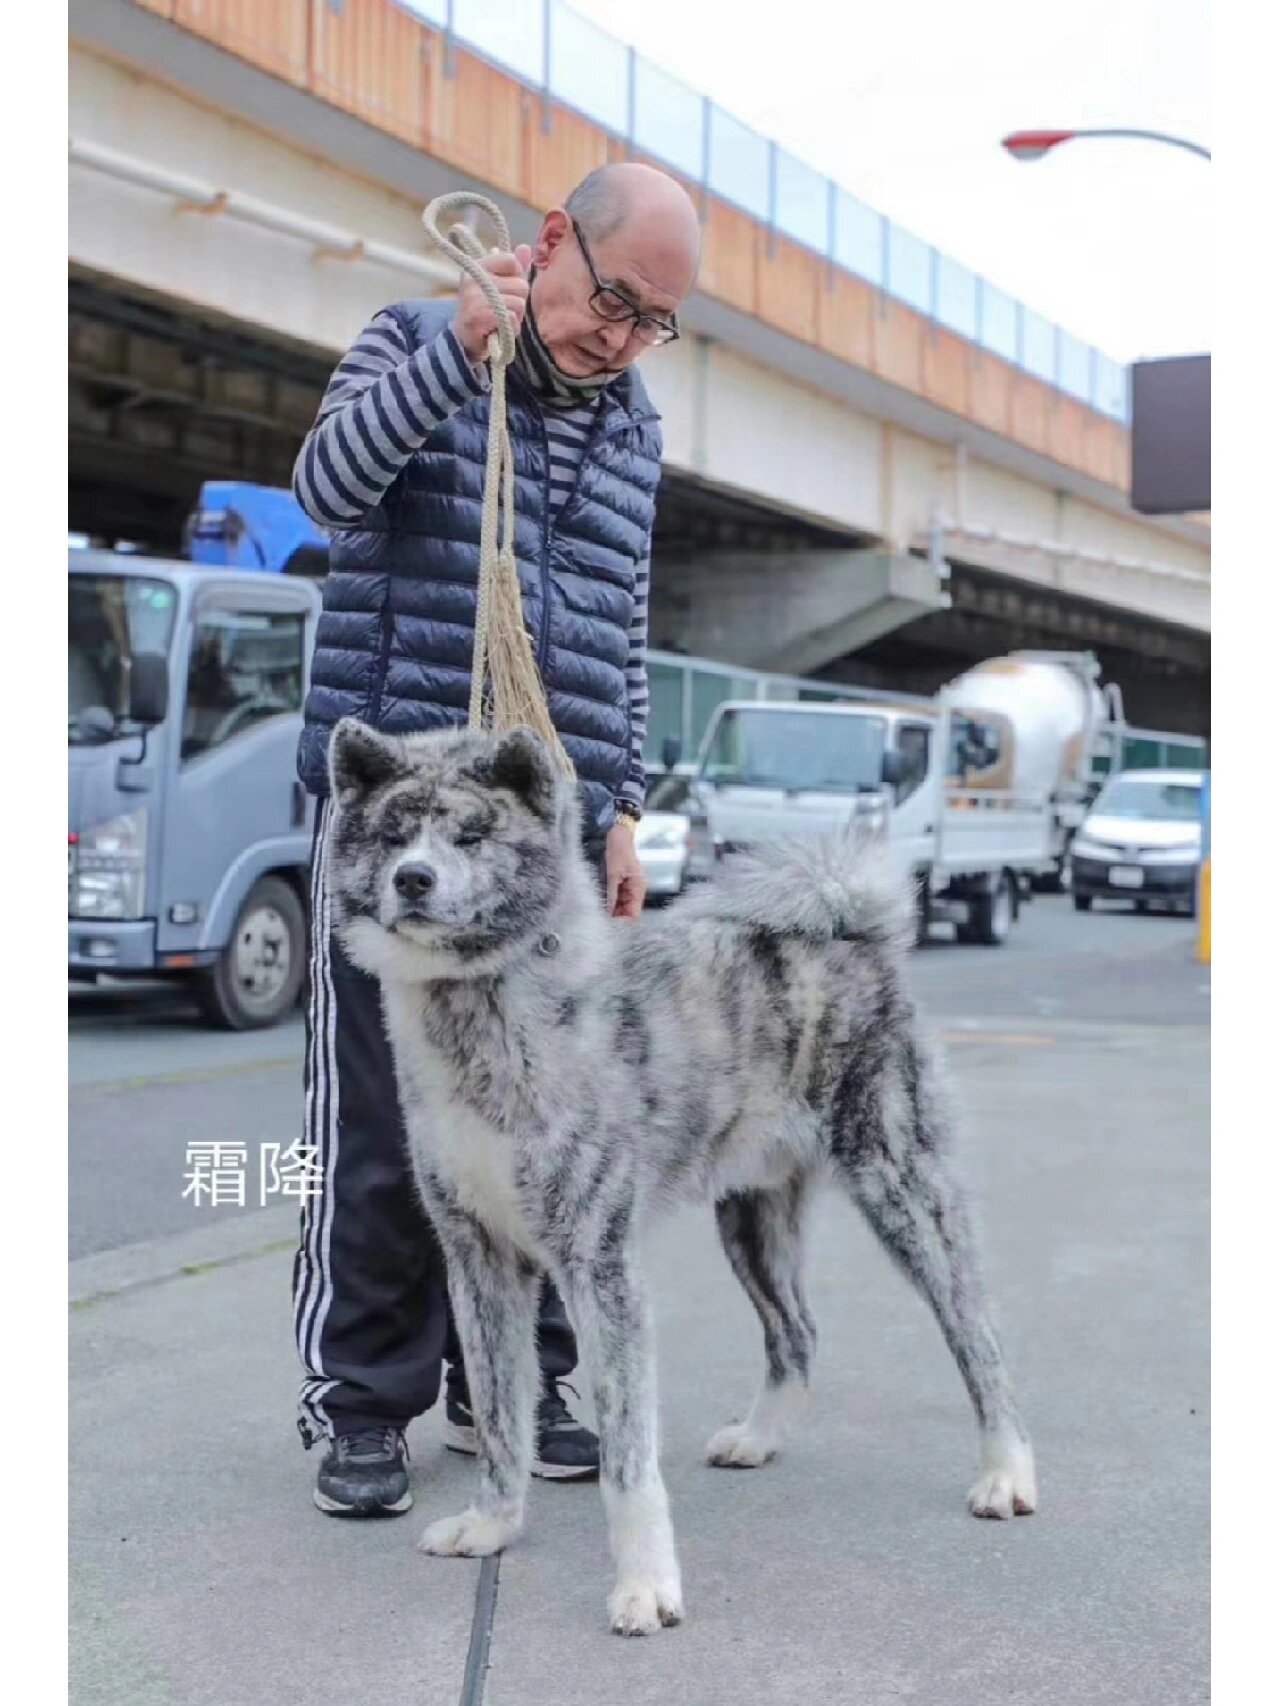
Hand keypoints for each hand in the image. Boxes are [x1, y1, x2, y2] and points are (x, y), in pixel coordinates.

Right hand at [451, 244, 531, 364]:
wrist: (464, 340)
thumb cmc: (485, 310)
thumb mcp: (498, 284)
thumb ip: (513, 268)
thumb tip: (525, 248)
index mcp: (478, 265)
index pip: (512, 261)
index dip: (517, 277)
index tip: (506, 289)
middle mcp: (474, 278)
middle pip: (521, 285)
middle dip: (518, 301)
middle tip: (502, 310)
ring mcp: (475, 297)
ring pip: (519, 303)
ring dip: (516, 317)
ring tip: (501, 320)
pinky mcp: (479, 316)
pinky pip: (512, 318)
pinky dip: (511, 328)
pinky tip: (499, 330)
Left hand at [605, 823, 646, 919]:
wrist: (618, 836)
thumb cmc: (618, 852)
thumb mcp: (613, 874)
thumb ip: (611, 894)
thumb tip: (608, 912)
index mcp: (638, 888)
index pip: (634, 914)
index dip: (623, 922)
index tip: (609, 926)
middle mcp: (636, 890)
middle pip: (628, 913)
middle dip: (616, 919)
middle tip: (600, 924)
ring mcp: (629, 888)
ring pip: (621, 908)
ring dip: (611, 913)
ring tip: (598, 917)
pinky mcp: (622, 885)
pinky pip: (617, 900)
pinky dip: (609, 904)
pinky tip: (600, 907)